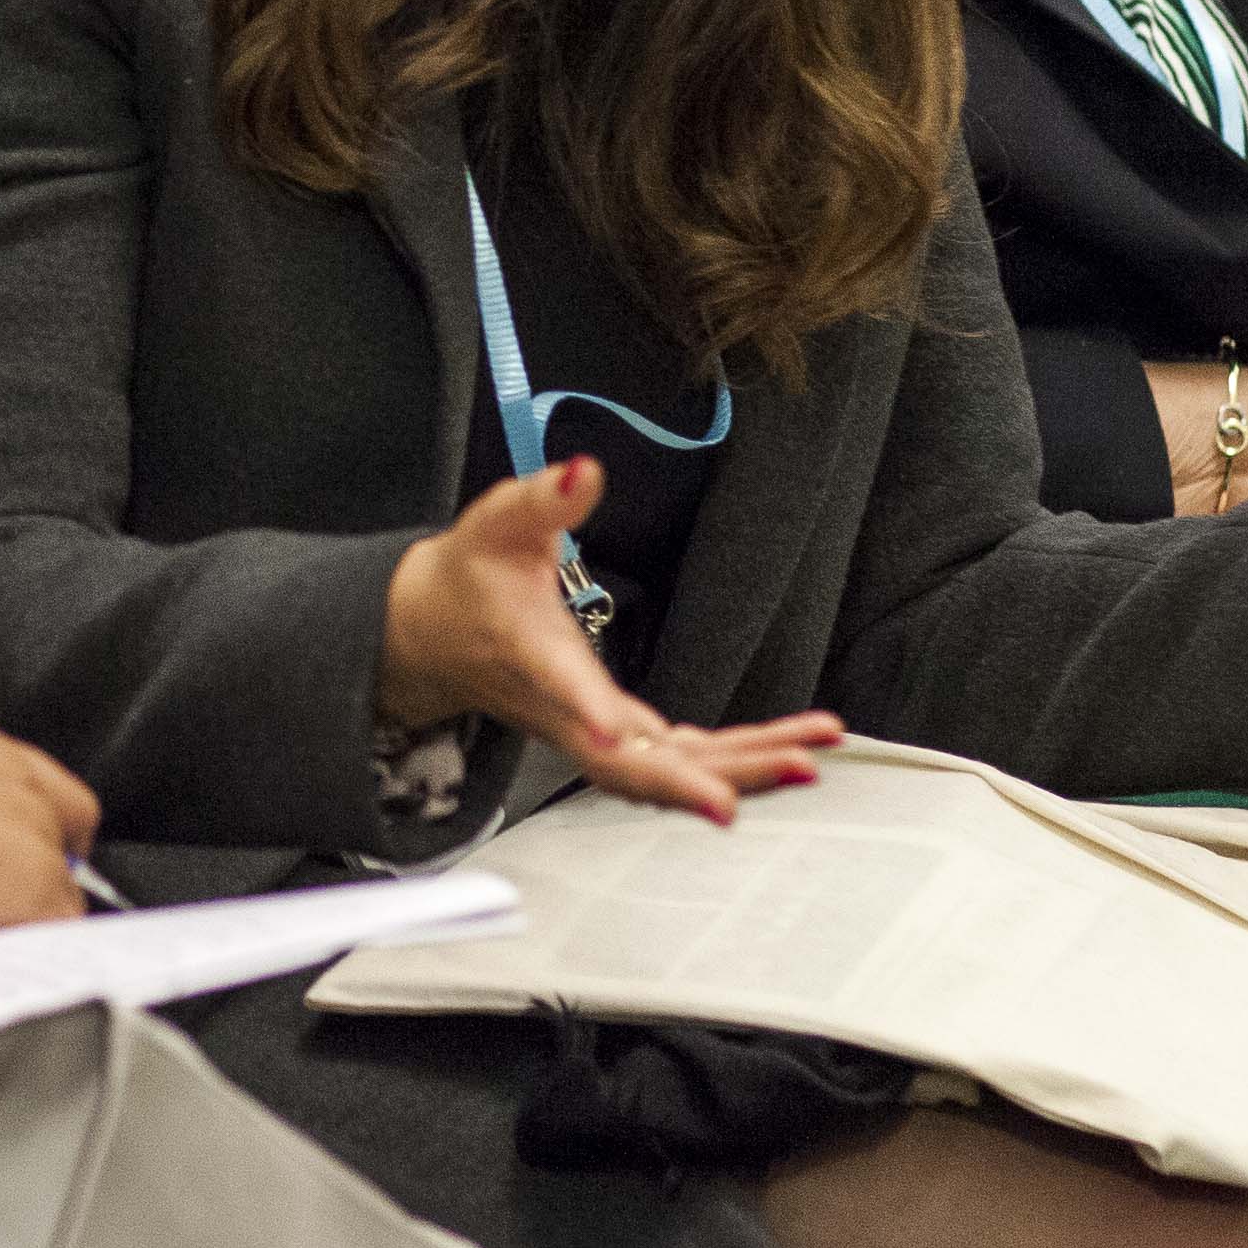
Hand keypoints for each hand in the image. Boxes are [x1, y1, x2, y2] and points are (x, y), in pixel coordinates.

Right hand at [376, 460, 845, 821]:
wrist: (434, 634)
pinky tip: (794, 749)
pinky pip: (682, 759)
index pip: (559, 685)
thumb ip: (544, 497)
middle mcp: (563, 709)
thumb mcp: (500, 521)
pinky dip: (739, 760)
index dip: (586, 710)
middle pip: (633, 765)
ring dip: (742, 770)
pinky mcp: (617, 735)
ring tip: (812, 758)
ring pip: (667, 772)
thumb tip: (583, 472)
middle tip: (784, 769)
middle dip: (707, 775)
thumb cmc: (471, 579)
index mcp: (531, 654)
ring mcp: (592, 731)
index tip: (616, 735)